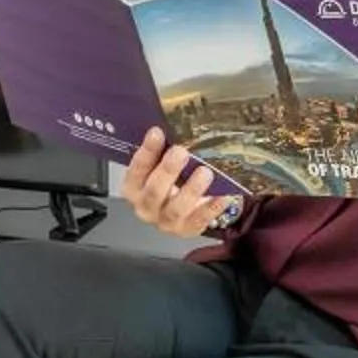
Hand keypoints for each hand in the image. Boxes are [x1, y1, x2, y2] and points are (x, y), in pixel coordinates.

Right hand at [124, 128, 239, 239]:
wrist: (179, 211)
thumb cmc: (167, 183)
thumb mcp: (158, 168)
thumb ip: (160, 154)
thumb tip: (173, 127)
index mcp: (134, 189)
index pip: (136, 170)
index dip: (146, 152)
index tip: (158, 132)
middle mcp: (146, 207)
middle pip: (154, 191)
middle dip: (168, 170)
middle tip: (181, 152)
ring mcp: (165, 222)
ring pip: (176, 209)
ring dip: (191, 190)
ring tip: (205, 172)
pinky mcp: (186, 230)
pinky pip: (199, 221)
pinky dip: (211, 208)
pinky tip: (223, 195)